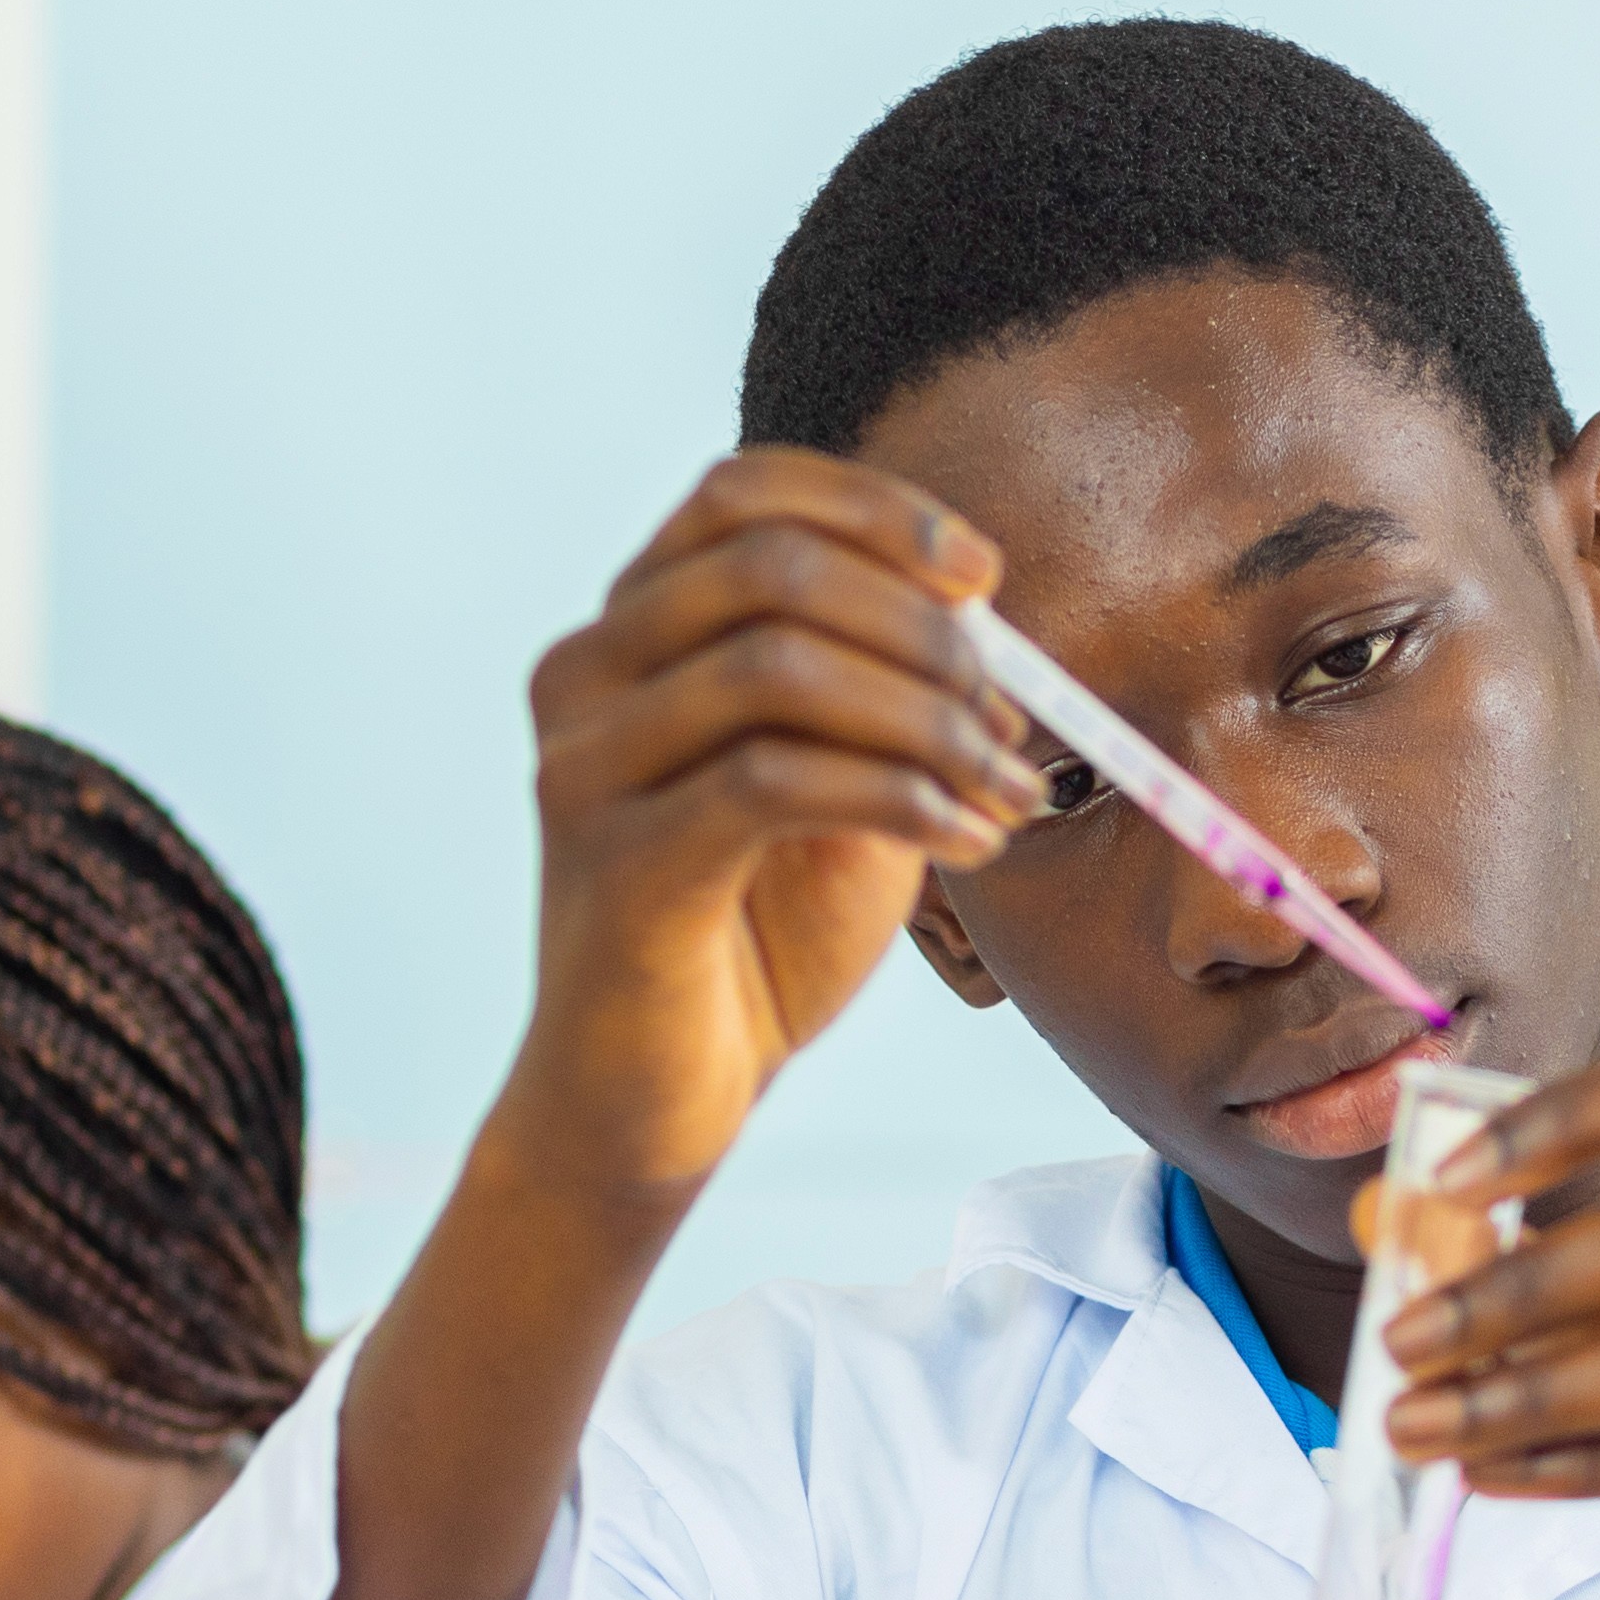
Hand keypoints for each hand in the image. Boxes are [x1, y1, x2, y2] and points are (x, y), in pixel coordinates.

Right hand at [506, 452, 1049, 1202]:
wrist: (656, 1105)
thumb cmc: (754, 942)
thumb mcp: (837, 787)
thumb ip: (880, 691)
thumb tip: (983, 617)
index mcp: (630, 633)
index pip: (740, 493)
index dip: (875, 512)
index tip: (983, 579)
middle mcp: (585, 674)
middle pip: (767, 564)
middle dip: (922, 628)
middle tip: (1014, 716)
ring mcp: (586, 765)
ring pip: (775, 665)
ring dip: (927, 718)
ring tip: (1008, 795)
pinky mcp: (614, 859)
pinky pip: (773, 781)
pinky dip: (899, 796)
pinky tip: (969, 842)